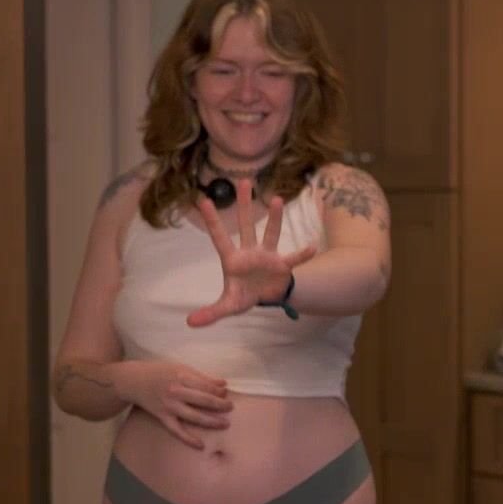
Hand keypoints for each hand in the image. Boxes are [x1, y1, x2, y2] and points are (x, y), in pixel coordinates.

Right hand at [114, 360, 232, 449]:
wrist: (133, 381)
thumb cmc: (160, 372)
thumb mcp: (180, 368)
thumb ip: (202, 377)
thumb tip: (223, 384)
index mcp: (181, 377)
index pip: (205, 385)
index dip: (218, 391)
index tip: (226, 394)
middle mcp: (176, 392)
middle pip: (202, 400)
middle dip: (219, 405)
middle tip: (231, 408)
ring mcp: (169, 406)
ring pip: (194, 416)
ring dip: (211, 421)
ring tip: (225, 424)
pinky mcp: (162, 417)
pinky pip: (177, 430)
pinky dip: (188, 439)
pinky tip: (200, 446)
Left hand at [187, 177, 315, 327]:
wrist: (266, 297)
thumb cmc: (244, 295)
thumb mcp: (227, 306)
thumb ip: (211, 312)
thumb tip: (190, 323)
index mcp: (232, 259)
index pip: (219, 237)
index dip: (212, 221)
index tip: (202, 200)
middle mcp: (250, 251)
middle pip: (246, 225)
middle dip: (244, 205)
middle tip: (244, 181)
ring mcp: (267, 256)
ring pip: (270, 233)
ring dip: (274, 218)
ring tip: (277, 199)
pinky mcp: (283, 265)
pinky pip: (293, 259)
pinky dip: (302, 255)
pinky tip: (312, 247)